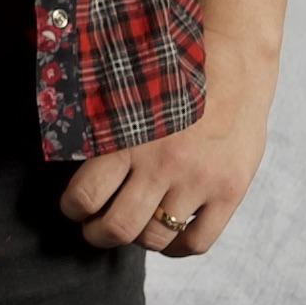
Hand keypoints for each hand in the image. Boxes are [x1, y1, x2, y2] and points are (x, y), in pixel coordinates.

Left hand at [58, 38, 277, 258]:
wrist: (235, 57)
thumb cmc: (171, 72)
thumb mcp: (127, 91)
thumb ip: (103, 129)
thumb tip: (70, 160)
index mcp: (129, 136)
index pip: (85, 197)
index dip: (73, 209)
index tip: (74, 207)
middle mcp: (163, 163)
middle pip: (117, 227)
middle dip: (97, 233)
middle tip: (95, 227)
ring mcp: (199, 180)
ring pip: (155, 238)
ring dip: (136, 238)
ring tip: (133, 226)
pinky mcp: (230, 190)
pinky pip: (196, 242)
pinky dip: (176, 247)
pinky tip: (168, 235)